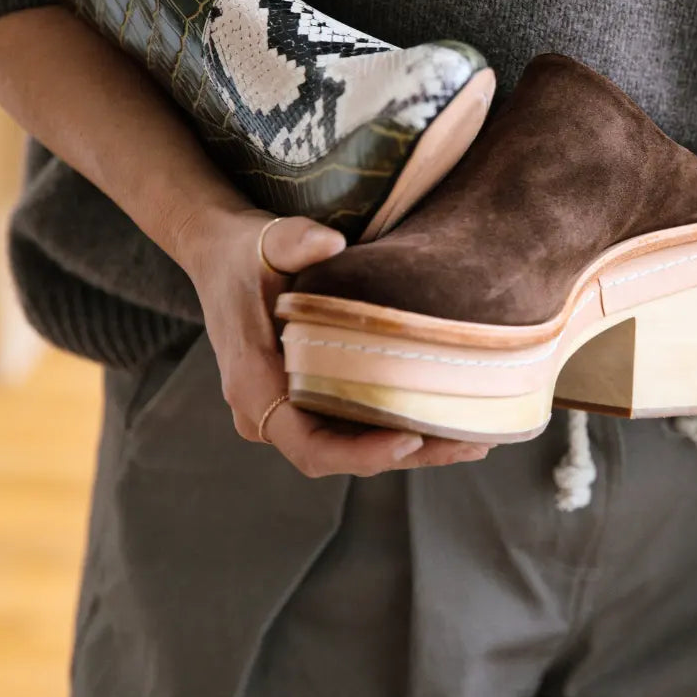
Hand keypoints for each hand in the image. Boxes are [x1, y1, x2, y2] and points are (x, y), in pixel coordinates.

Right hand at [175, 205, 490, 476]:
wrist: (219, 253)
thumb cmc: (243, 252)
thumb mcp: (265, 241)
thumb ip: (295, 242)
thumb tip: (332, 243)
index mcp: (254, 386)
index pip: (310, 448)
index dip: (362, 454)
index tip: (411, 438)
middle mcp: (267, 411)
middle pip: (342, 455)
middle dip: (408, 454)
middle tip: (470, 443)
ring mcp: (287, 409)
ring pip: (353, 445)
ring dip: (413, 445)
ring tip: (476, 437)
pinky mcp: (306, 398)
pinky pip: (352, 425)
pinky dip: (397, 424)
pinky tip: (448, 414)